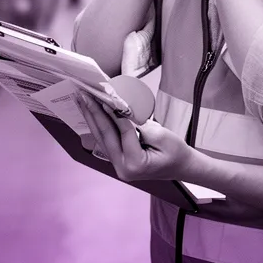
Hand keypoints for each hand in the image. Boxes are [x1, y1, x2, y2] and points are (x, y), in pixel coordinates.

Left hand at [77, 93, 193, 182]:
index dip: (114, 114)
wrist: (181, 166)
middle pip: (105, 136)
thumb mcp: (163, 136)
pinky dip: (98, 124)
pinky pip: (105, 140)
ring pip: (101, 138)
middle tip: (84, 95)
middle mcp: (123, 168)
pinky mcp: (118, 160)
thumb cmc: (176, 152)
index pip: (123, 133)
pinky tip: (91, 112)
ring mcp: (118, 165)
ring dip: (91, 117)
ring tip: (82, 100)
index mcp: (135, 164)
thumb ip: (141, 126)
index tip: (104, 97)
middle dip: (94, 113)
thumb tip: (122, 112)